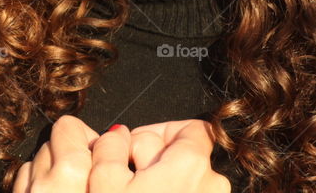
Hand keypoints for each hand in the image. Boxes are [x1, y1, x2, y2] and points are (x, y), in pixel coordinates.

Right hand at [12, 116, 230, 192]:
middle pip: (185, 155)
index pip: (190, 128)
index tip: (131, 147)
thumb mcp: (102, 180)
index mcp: (191, 164)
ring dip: (159, 187)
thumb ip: (111, 146)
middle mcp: (213, 186)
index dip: (156, 131)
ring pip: (186, 184)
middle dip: (152, 162)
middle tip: (123, 181)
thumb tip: (117, 136)